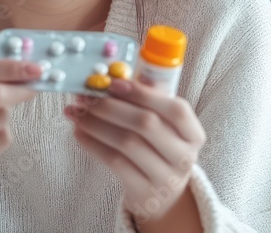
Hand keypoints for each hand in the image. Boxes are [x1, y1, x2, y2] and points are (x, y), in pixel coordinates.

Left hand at [63, 78, 206, 221]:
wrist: (161, 195)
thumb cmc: (158, 149)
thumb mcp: (163, 126)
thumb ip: (147, 101)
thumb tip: (115, 76)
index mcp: (193, 134)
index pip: (176, 109)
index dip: (143, 93)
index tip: (114, 83)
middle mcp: (183, 156)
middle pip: (146, 124)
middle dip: (112, 106)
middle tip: (87, 97)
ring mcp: (164, 177)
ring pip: (126, 143)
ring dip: (96, 123)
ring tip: (77, 112)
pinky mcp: (142, 191)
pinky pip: (114, 162)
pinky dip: (93, 143)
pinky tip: (80, 132)